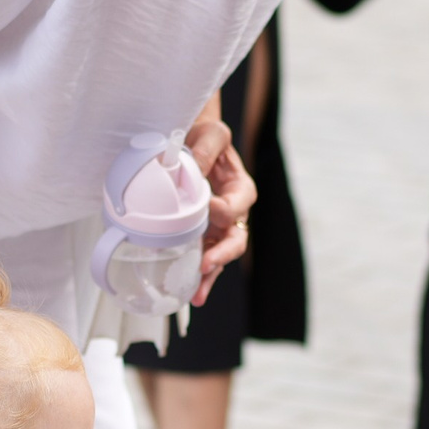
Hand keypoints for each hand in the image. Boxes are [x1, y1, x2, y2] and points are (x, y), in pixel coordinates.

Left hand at [186, 101, 255, 304]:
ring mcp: (219, 229)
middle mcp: (234, 214)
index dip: (221, 210)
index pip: (235, 205)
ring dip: (209, 276)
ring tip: (196, 295)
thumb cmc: (207, 138)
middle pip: (235, 240)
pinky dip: (198, 276)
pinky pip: (203, 258)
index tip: (205, 208)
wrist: (193, 143)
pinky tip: (187, 293)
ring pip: (220, 256)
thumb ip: (208, 148)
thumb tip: (195, 167)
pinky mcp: (204, 236)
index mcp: (241, 190)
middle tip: (207, 264)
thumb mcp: (212, 134)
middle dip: (221, 255)